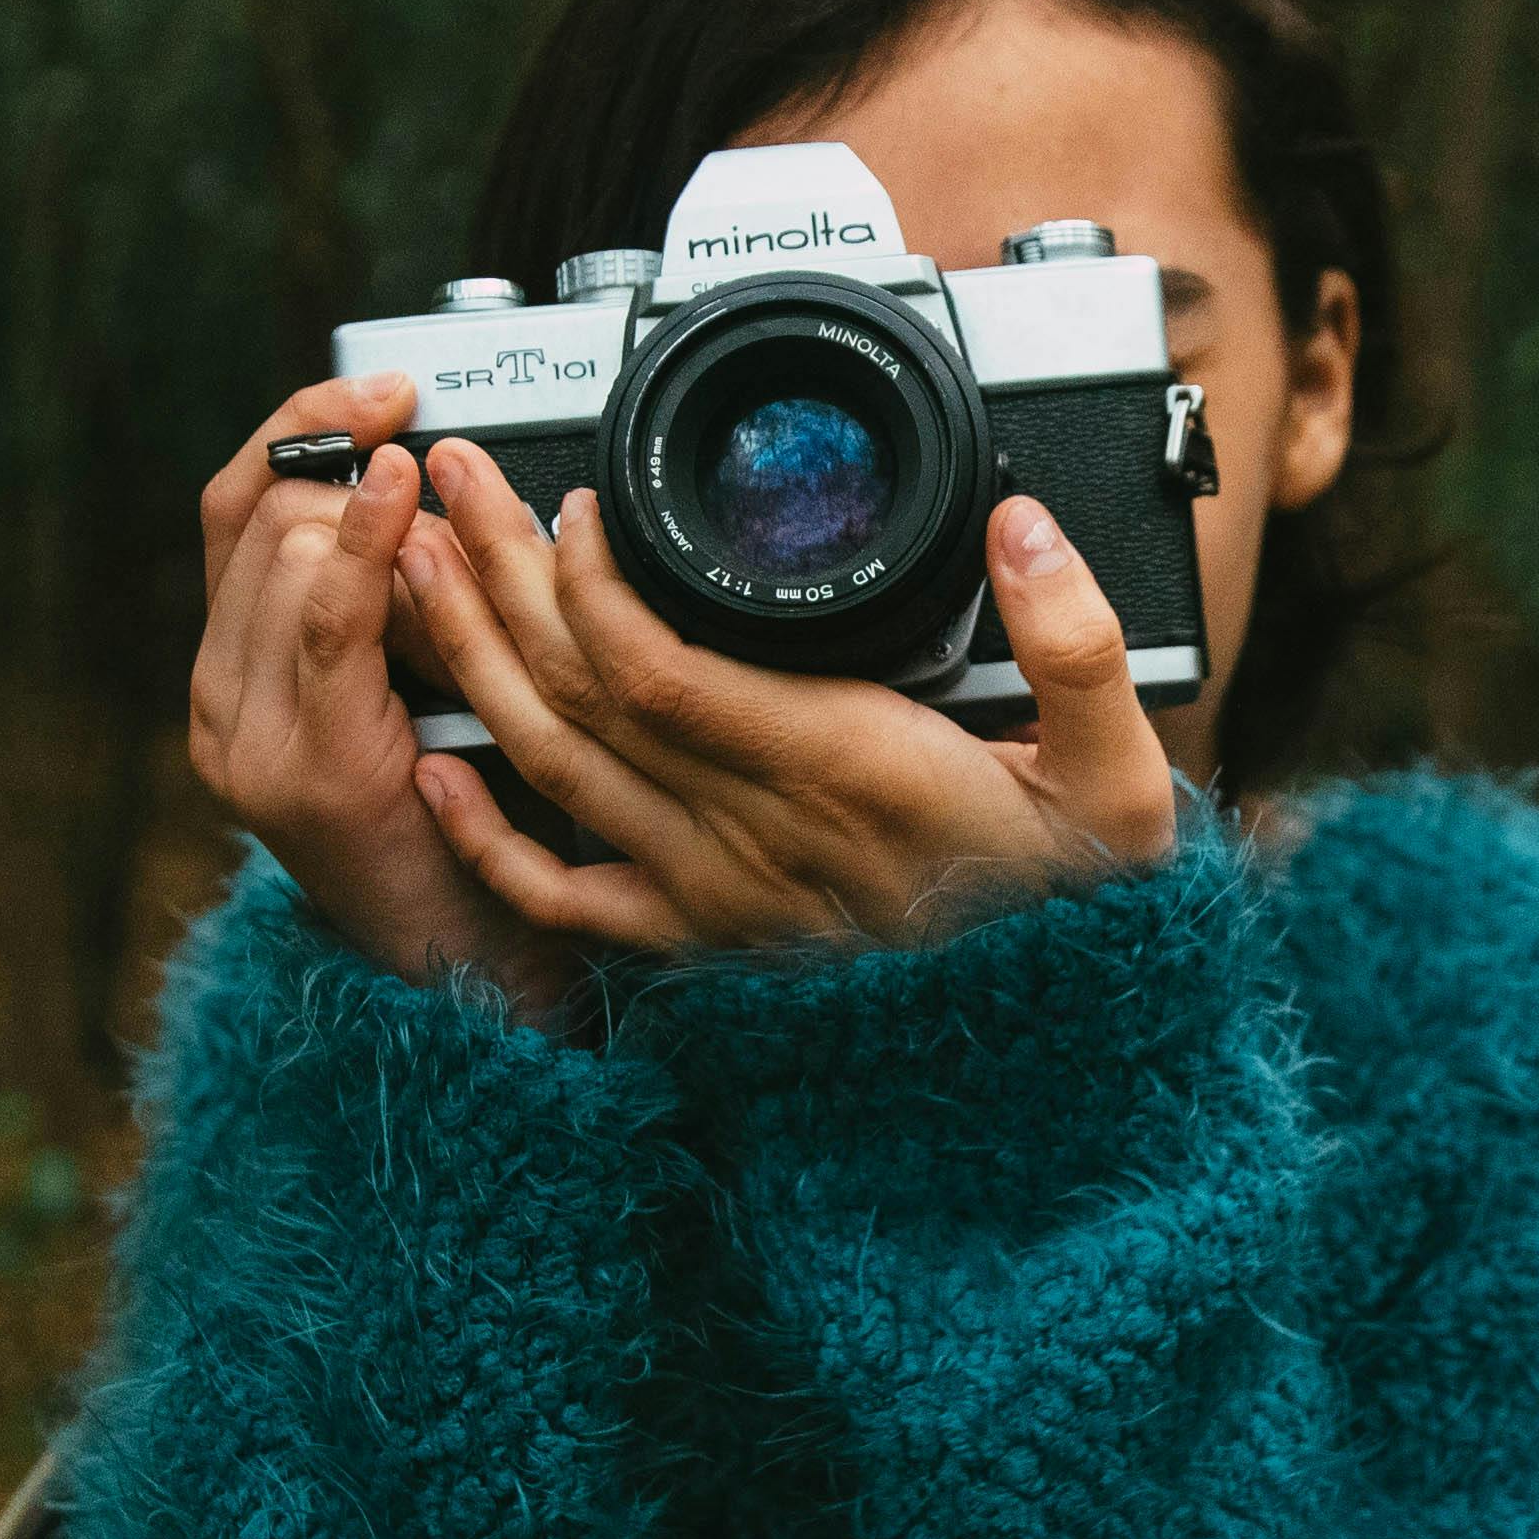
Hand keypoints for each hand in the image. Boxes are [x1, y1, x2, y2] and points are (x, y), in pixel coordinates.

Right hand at [186, 374, 581, 1013]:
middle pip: (261, 519)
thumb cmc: (463, 827)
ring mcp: (248, 739)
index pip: (237, 512)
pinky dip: (368, 545)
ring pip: (286, 553)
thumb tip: (433, 489)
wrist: (465, 969)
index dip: (299, 431)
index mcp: (235, 676)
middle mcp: (220, 702)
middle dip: (344, 463)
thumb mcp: (418, 688)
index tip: (378, 388)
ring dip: (369, 501)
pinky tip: (403, 494)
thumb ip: (399, 608)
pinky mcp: (303, 769)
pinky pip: (327, 622)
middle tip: (424, 442)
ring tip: (434, 477)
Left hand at [392, 434, 1180, 953]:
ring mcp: (716, 893)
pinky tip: (440, 771)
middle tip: (453, 478)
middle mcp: (756, 832)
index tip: (579, 499)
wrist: (1056, 1060)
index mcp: (844, 770)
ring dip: (474, 659)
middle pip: (580, 693)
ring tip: (419, 563)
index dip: (591, 578)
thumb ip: (1079, 645)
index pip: (658, 666)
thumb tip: (1022, 526)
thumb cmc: (1081, 908)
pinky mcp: (705, 941)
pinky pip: (565, 895)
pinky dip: (488, 837)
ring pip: (555, 765)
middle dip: (501, 572)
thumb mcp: (1119, 777)